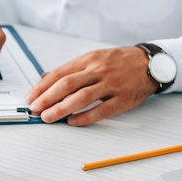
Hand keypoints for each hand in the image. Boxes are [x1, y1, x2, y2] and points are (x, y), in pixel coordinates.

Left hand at [25, 47, 157, 125]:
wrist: (150, 63)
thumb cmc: (119, 62)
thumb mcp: (93, 58)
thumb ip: (69, 69)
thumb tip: (44, 77)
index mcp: (87, 60)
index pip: (58, 74)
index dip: (41, 87)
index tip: (30, 97)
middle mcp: (97, 71)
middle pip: (67, 84)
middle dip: (47, 98)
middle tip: (34, 109)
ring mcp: (110, 85)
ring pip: (82, 97)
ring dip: (62, 108)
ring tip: (48, 117)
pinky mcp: (123, 99)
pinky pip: (102, 109)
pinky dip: (86, 117)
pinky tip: (72, 122)